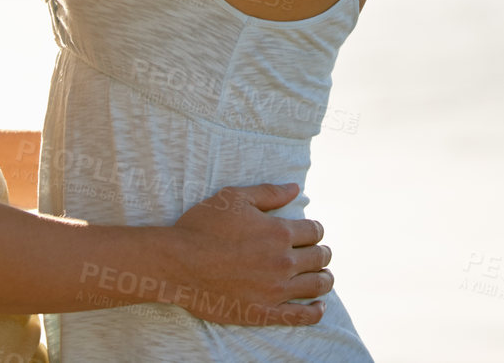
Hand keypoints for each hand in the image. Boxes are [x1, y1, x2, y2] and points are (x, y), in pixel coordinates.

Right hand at [168, 183, 331, 326]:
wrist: (178, 263)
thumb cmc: (203, 226)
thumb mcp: (235, 198)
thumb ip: (269, 193)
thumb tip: (296, 188)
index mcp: (279, 232)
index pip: (315, 231)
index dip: (316, 230)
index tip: (311, 233)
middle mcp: (283, 261)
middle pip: (320, 257)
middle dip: (323, 253)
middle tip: (319, 254)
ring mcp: (275, 289)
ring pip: (317, 285)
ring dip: (325, 279)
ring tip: (324, 276)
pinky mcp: (264, 312)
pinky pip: (301, 316)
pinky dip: (316, 311)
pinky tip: (319, 306)